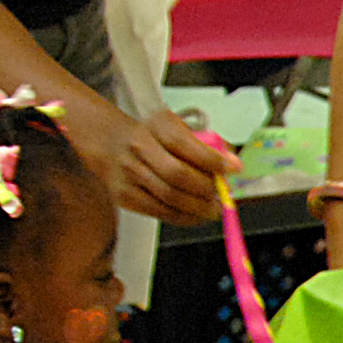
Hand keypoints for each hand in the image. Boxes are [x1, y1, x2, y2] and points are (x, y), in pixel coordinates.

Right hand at [69, 97, 223, 227]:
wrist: (110, 144)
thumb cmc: (153, 137)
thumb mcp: (177, 129)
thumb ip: (205, 145)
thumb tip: (232, 164)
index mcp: (157, 125)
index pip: (185, 144)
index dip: (212, 160)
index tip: (233, 169)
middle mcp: (140, 147)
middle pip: (178, 174)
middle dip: (205, 189)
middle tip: (221, 195)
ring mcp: (129, 173)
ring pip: (170, 197)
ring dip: (198, 207)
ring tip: (212, 208)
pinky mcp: (125, 196)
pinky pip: (160, 212)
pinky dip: (184, 217)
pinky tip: (196, 215)